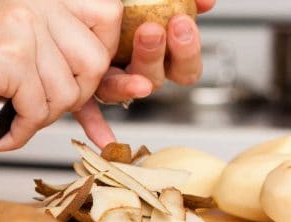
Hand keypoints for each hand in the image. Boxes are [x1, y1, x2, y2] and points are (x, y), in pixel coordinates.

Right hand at [0, 0, 121, 150]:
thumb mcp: (23, 50)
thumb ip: (69, 57)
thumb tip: (133, 86)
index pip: (108, 14)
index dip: (102, 53)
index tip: (81, 74)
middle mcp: (36, 0)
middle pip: (94, 61)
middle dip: (74, 96)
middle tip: (40, 104)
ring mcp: (22, 23)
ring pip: (68, 92)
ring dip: (42, 116)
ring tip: (13, 113)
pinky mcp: (8, 54)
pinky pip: (39, 109)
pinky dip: (20, 130)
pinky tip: (0, 127)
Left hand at [77, 0, 215, 147]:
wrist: (82, 6)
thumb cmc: (125, 4)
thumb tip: (208, 2)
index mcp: (160, 56)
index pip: (184, 69)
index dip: (187, 52)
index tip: (182, 23)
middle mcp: (138, 73)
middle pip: (155, 80)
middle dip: (155, 57)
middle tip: (152, 31)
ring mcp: (111, 81)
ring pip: (122, 92)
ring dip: (128, 83)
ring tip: (117, 61)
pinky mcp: (84, 85)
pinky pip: (89, 110)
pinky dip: (96, 126)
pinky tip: (104, 139)